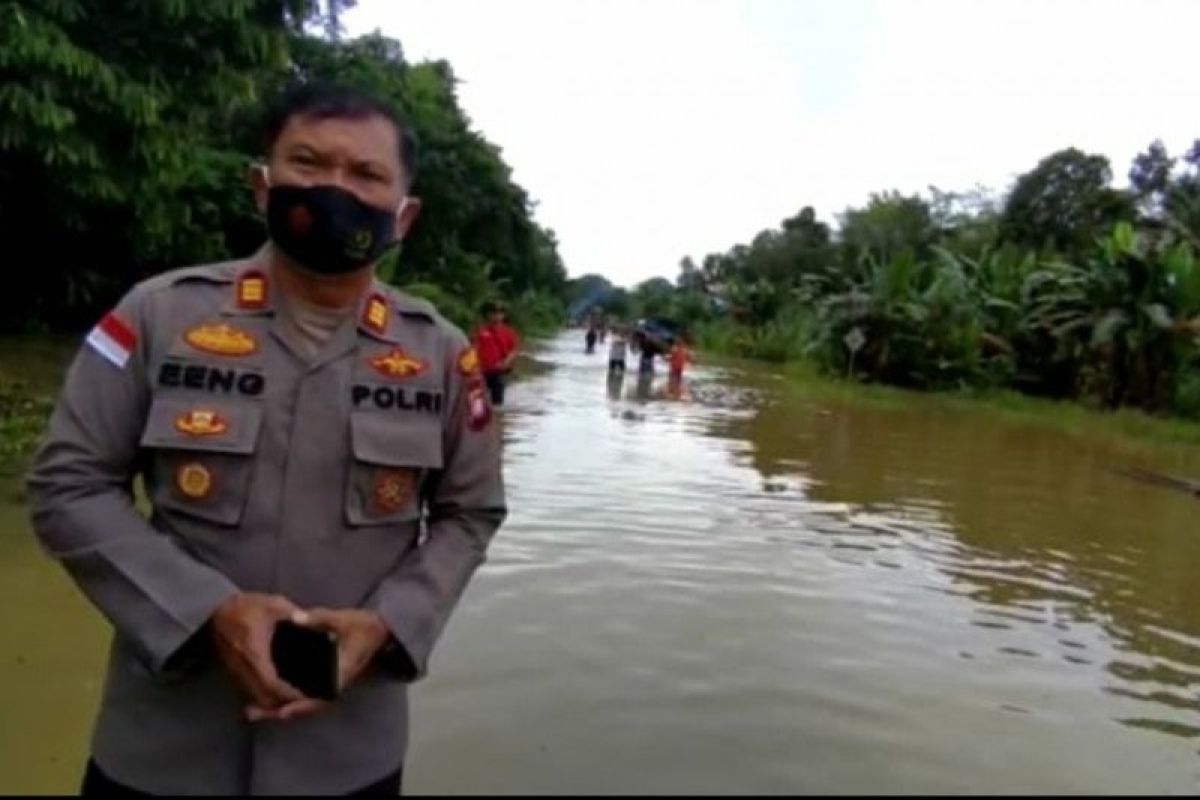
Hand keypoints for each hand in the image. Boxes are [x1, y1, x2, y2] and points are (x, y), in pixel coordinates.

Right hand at [211, 593, 305, 718]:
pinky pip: (248, 691)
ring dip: (271, 702)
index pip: (272, 684)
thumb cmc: (244, 607)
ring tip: (290, 699)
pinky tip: (273, 691)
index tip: (305, 696)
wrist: (214, 610)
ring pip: (254, 697)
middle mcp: (244, 668)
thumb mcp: (272, 605)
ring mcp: (236, 671)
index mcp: (255, 654)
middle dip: (281, 704)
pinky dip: (261, 695)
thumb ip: (293, 612)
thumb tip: (309, 620)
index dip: (288, 694)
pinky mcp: (233, 671)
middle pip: (263, 698)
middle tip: (301, 700)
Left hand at [245, 608, 390, 722]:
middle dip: (278, 711)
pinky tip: (268, 699)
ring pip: (302, 704)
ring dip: (278, 708)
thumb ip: (320, 619)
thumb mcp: (344, 620)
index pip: (319, 697)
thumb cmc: (364, 627)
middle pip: (305, 707)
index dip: (299, 705)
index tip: (280, 711)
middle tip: (251, 713)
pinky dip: (286, 701)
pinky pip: (303, 697)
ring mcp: (328, 686)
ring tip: (252, 711)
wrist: (378, 633)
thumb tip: (295, 617)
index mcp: (339, 674)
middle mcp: (333, 685)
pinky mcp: (323, 682)